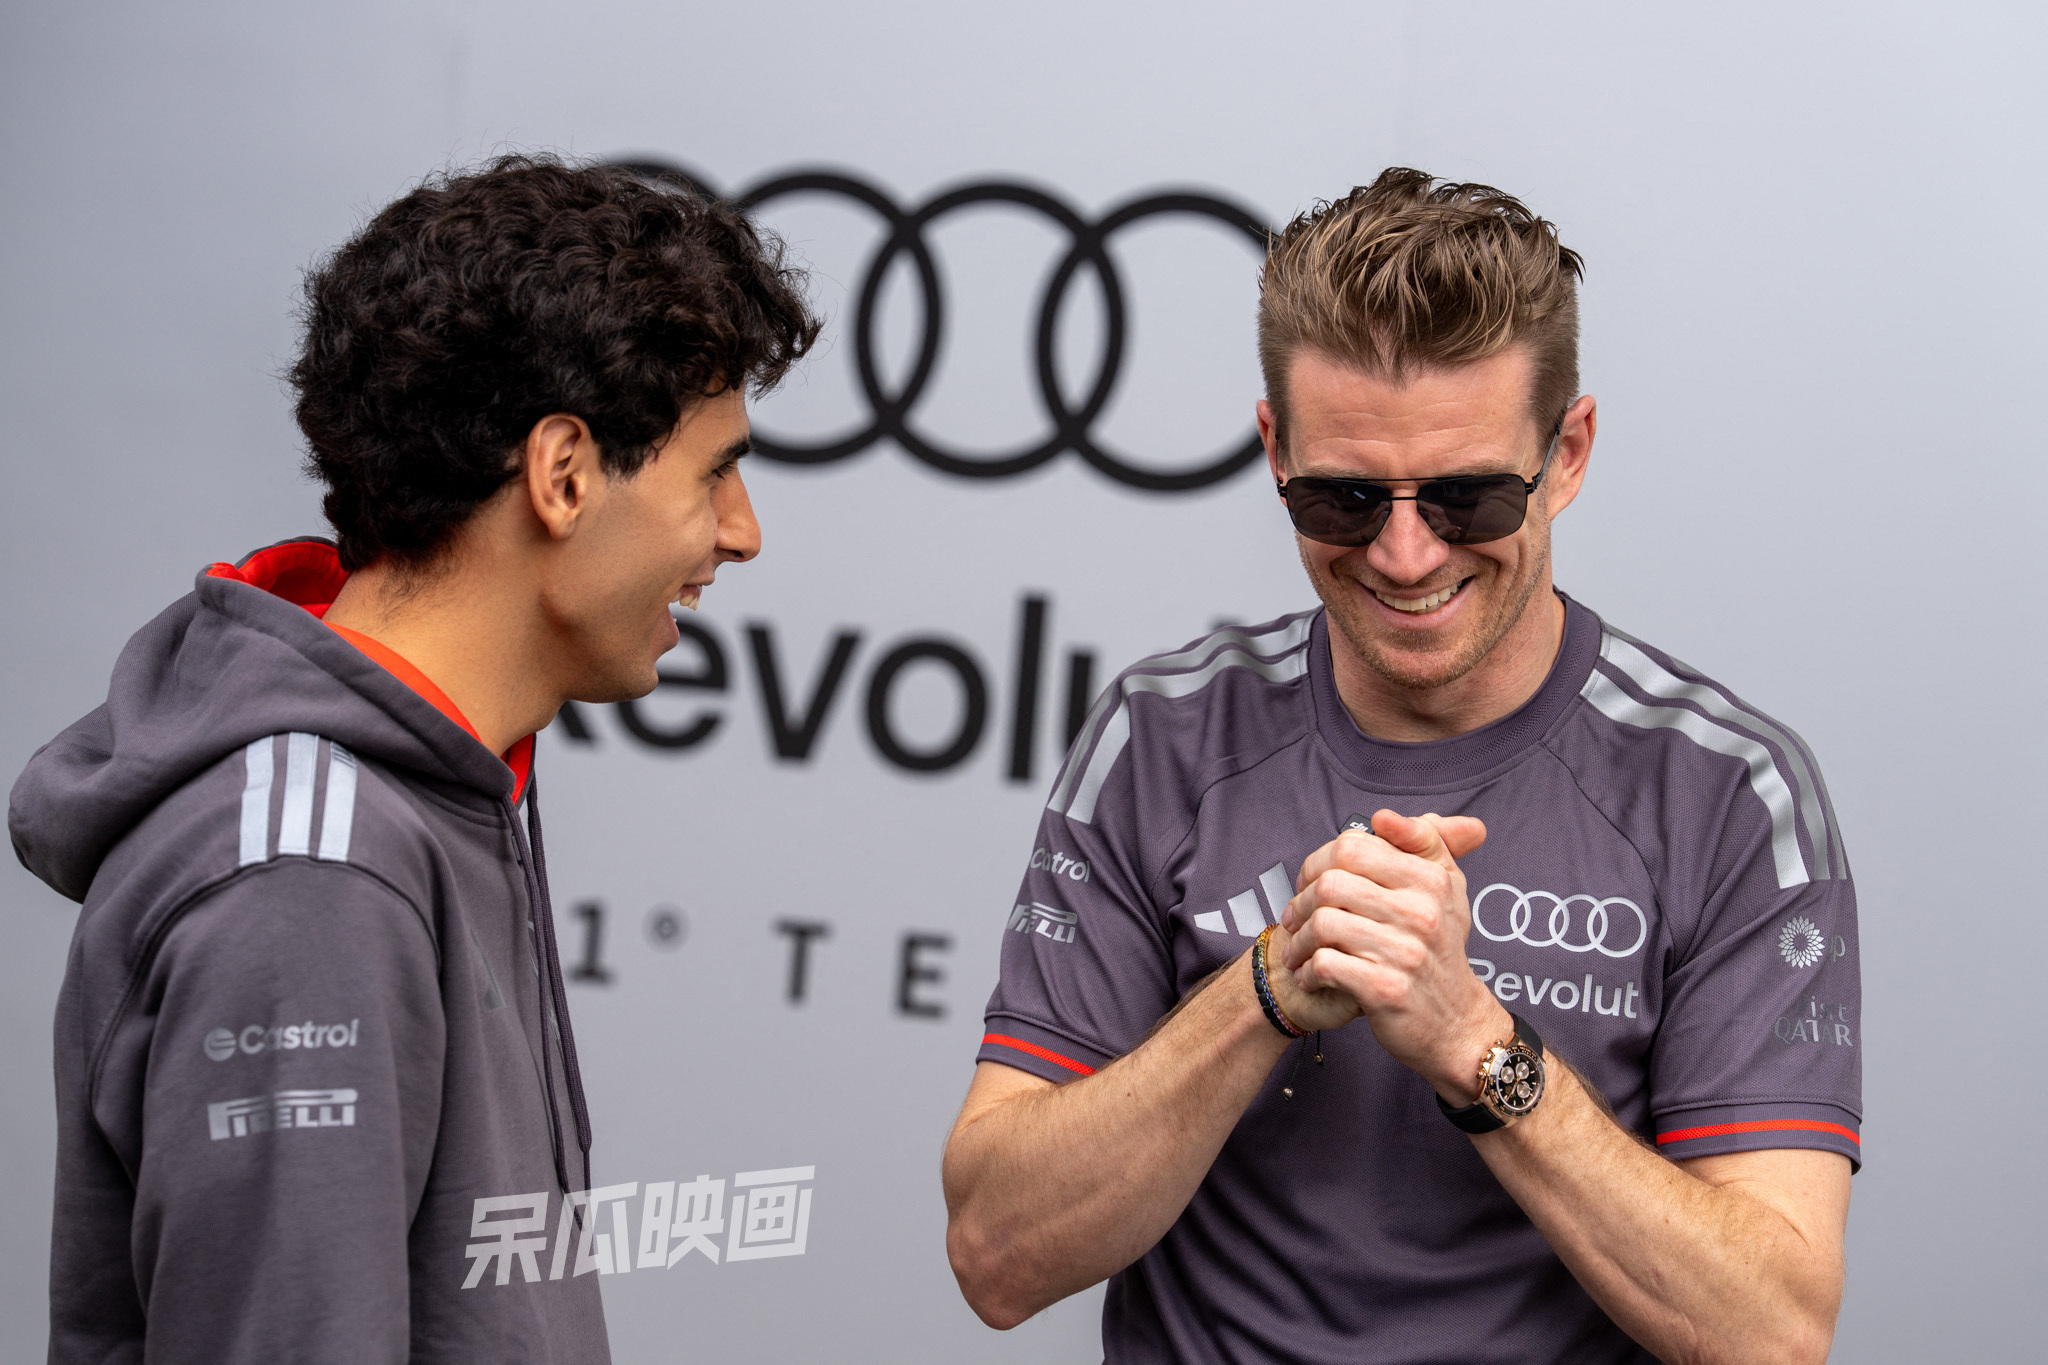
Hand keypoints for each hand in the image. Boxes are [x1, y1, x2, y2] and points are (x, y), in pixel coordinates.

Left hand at [1268, 810, 1509, 1102]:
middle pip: (1330, 884)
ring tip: (1298, 950)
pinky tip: (1310, 976)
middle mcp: (1422, 912)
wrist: (1457, 1025)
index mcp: (1431, 880)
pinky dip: (1308, 970)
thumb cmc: (1440, 949)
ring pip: (1323, 924)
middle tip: (1295, 919)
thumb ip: (1422, 842)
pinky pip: (1325, 964)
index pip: (1353, 846)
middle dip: (1301, 902)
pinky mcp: (1385, 990)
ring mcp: (1405, 952)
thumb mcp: (1446, 888)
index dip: (1319, 862)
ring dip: (1299, 939)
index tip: (1310, 883)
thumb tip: (1382, 816)